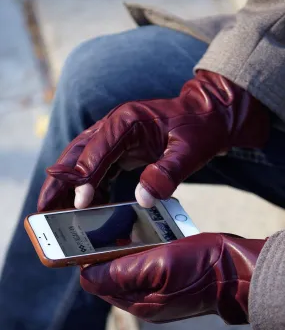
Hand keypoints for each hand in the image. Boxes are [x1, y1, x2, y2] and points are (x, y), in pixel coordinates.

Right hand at [38, 70, 268, 210]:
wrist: (207, 116)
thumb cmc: (199, 129)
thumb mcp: (190, 150)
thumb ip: (167, 172)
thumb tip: (144, 200)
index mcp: (127, 120)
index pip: (97, 148)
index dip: (86, 176)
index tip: (80, 202)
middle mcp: (114, 125)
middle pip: (77, 154)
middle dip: (59, 182)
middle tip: (43, 209)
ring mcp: (114, 137)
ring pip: (81, 161)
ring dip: (67, 187)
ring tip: (54, 213)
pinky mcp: (118, 149)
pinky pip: (96, 169)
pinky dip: (89, 188)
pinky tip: (89, 207)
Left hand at [80, 233, 264, 323]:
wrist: (238, 272)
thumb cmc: (200, 267)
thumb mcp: (157, 266)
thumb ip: (120, 272)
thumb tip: (84, 276)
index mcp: (138, 303)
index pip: (98, 283)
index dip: (89, 262)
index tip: (86, 239)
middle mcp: (144, 303)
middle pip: (112, 277)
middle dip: (108, 255)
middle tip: (109, 229)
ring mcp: (157, 295)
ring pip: (129, 271)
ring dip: (126, 252)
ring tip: (128, 230)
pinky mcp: (168, 285)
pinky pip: (146, 269)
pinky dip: (142, 253)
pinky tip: (147, 237)